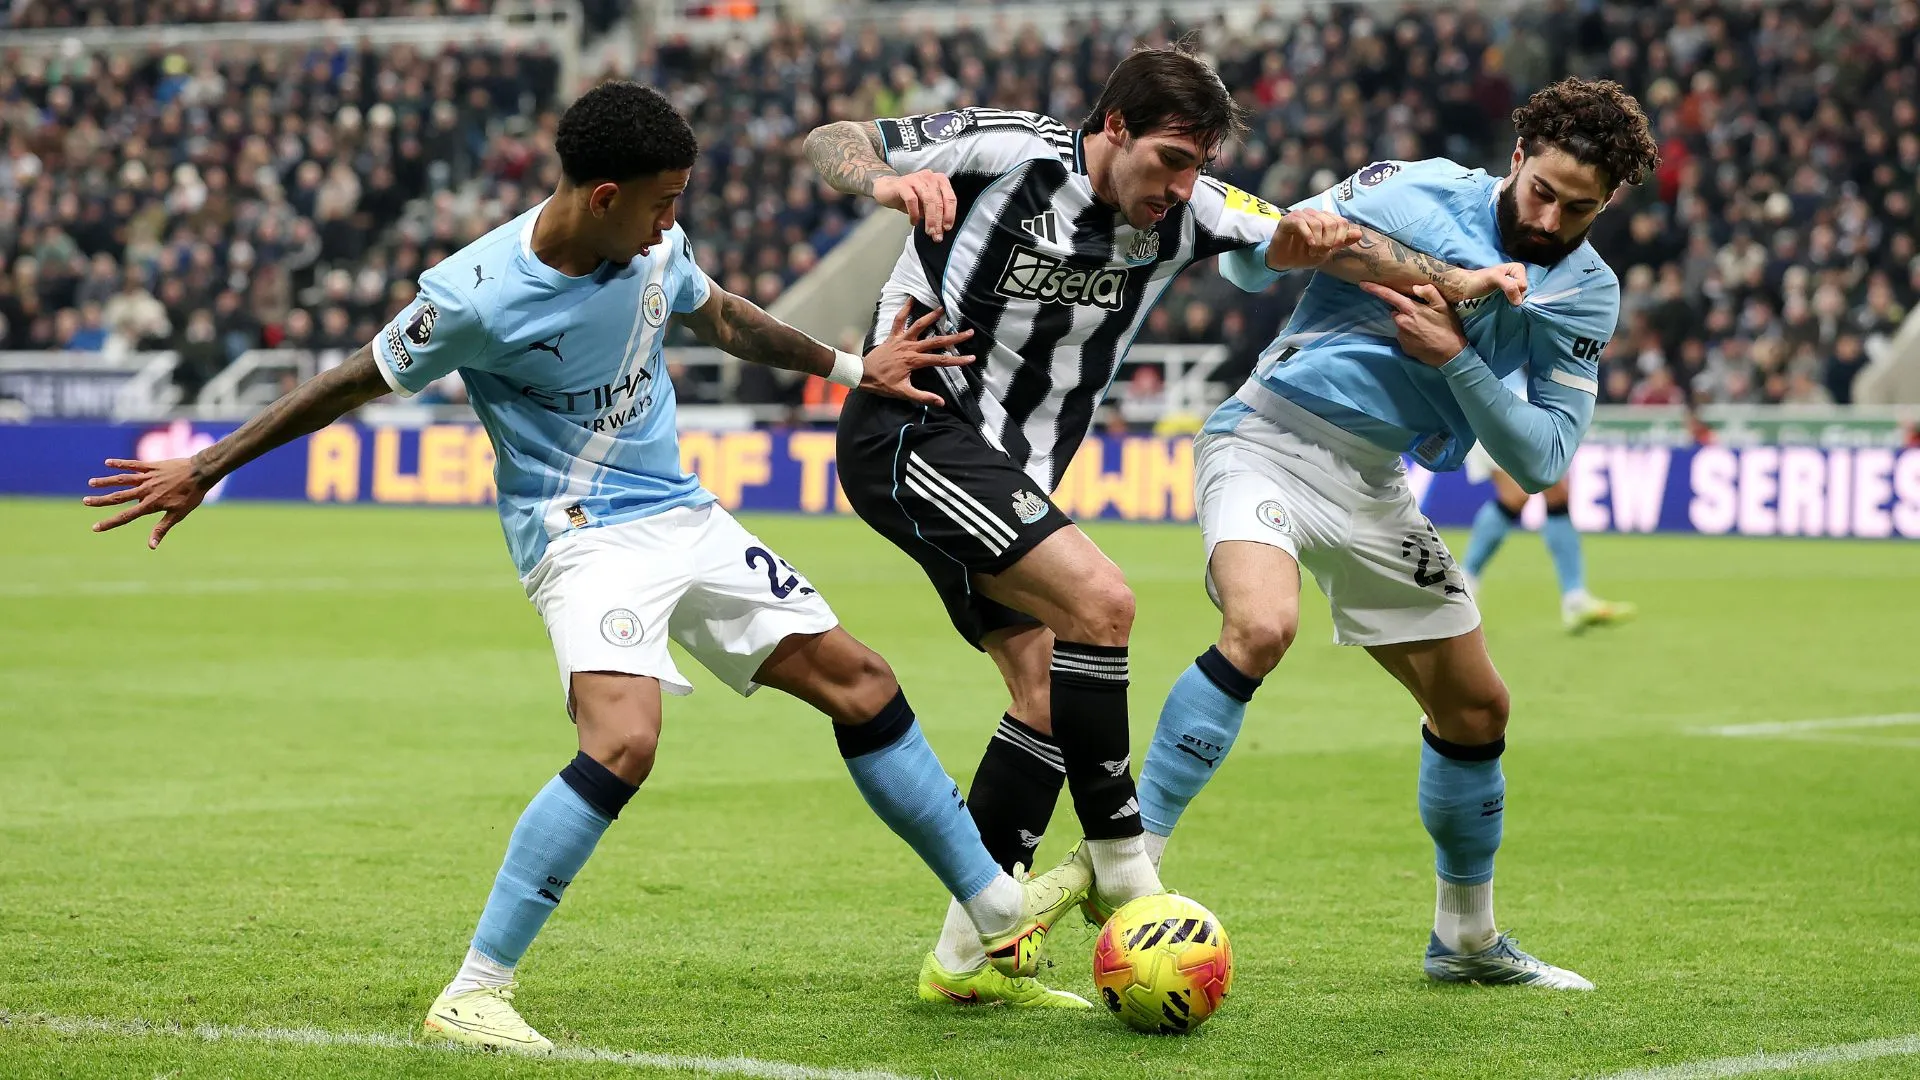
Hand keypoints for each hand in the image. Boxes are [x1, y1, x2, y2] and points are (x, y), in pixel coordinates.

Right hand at [83, 456, 214, 548]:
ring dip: (106, 481)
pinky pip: (133, 464)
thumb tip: (151, 546)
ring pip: (122, 479)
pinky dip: (120, 463)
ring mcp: (147, 477)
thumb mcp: (178, 514)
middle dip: (101, 500)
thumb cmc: (191, 495)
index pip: (126, 516)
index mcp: (151, 504)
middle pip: (118, 496)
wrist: (201, 472)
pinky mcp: (151, 466)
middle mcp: (146, 490)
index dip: (110, 523)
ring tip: (91, 483)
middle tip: (85, 501)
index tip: (95, 527)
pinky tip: (107, 463)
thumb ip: (162, 528)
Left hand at [861, 305, 974, 406]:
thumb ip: (923, 397)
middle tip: (969, 332)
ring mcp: (901, 340)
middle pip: (936, 341)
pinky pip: (899, 320)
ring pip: (919, 325)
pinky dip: (904, 309)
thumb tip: (941, 402)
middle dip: (954, 337)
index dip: (958, 360)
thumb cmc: (882, 384)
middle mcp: (910, 348)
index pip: (941, 360)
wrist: (863, 375)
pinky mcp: (893, 336)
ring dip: (932, 316)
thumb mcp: (903, 393)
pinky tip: (911, 298)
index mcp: (915, 361)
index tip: (971, 358)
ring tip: (943, 308)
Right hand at [873, 170, 957, 241]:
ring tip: (929, 232)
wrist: (887, 188)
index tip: (947, 228)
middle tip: (937, 235)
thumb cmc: (910, 197)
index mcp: (939, 180)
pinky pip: (912, 200)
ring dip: (930, 219)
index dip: (950, 215)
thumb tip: (942, 229)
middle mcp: (930, 177)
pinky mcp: (903, 184)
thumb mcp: (926, 204)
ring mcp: (916, 179)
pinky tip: (914, 222)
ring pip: (928, 201)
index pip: (950, 198)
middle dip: (939, 221)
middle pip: (939, 201)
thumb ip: (936, 212)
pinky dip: (914, 213)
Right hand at [1266, 208, 1361, 269]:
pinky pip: (1301, 223)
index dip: (1340, 237)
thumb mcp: (1326, 251)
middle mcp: (1313, 214)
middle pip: (1331, 222)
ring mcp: (1300, 215)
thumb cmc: (1304, 255)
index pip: (1341, 222)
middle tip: (1321, 252)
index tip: (1333, 250)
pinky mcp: (1287, 220)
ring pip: (1317, 223)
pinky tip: (1310, 245)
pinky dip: (1308, 235)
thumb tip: (1359, 234)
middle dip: (1329, 241)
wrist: (1284, 261)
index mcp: (1324, 219)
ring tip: (1313, 251)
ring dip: (1318, 241)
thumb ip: (1341, 242)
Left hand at [1358, 282, 1468, 367]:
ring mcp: (1401, 335)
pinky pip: (1403, 336)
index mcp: (1410, 309)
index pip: (1388, 296)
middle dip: (1405, 311)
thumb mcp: (1444, 306)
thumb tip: (1415, 287)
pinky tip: (1422, 337)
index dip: (1374, 288)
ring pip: (1400, 324)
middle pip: (1396, 311)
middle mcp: (1401, 322)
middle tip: (1422, 316)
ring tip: (1425, 328)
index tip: (1362, 284)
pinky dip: (1410, 334)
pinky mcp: (1403, 346)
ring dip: (1408, 323)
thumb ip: (1429, 292)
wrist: (1450, 354)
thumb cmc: (1448, 328)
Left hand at [1440, 261, 1528, 306]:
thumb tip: (1519, 302)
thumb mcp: (1493, 278)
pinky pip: (1513, 305)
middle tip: (1502, 298)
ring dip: (1511, 304)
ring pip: (1518, 300)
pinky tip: (1503, 308)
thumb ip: (1509, 285)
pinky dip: (1509, 307)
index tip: (1503, 290)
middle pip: (1523, 293)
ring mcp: (1511, 290)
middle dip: (1515, 297)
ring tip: (1501, 303)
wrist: (1464, 289)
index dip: (1516, 289)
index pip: (1524, 284)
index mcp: (1516, 269)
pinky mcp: (1506, 299)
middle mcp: (1516, 279)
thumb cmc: (1477, 280)